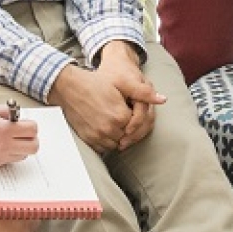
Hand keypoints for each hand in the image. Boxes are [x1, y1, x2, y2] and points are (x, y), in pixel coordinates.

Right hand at [0, 105, 38, 167]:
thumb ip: (7, 113)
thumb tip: (20, 117)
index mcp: (4, 130)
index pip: (33, 130)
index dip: (30, 125)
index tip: (23, 122)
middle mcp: (3, 146)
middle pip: (33, 147)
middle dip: (30, 138)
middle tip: (22, 132)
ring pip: (23, 155)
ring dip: (20, 147)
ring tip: (8, 138)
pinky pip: (9, 160)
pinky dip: (8, 153)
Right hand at [50, 52, 164, 153]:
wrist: (70, 88)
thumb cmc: (96, 83)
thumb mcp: (122, 83)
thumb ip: (144, 93)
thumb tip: (163, 99)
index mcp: (120, 116)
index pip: (137, 125)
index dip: (135, 117)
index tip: (128, 108)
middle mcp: (109, 129)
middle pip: (128, 136)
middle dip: (128, 129)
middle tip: (121, 115)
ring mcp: (97, 136)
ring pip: (117, 144)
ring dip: (118, 137)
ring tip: (113, 121)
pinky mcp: (88, 139)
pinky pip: (103, 148)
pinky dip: (107, 141)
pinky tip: (105, 128)